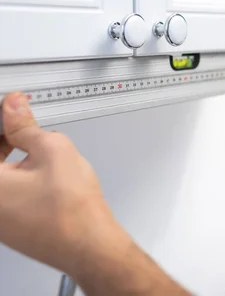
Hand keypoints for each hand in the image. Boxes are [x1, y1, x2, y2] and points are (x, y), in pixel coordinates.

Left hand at [0, 92, 123, 278]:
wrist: (89, 245)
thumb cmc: (71, 208)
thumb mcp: (53, 149)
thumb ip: (26, 125)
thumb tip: (12, 107)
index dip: (3, 120)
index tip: (12, 108)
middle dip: (7, 138)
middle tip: (26, 123)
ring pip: (0, 175)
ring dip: (13, 157)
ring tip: (39, 148)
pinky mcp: (8, 226)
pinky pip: (6, 192)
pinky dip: (18, 176)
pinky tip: (42, 171)